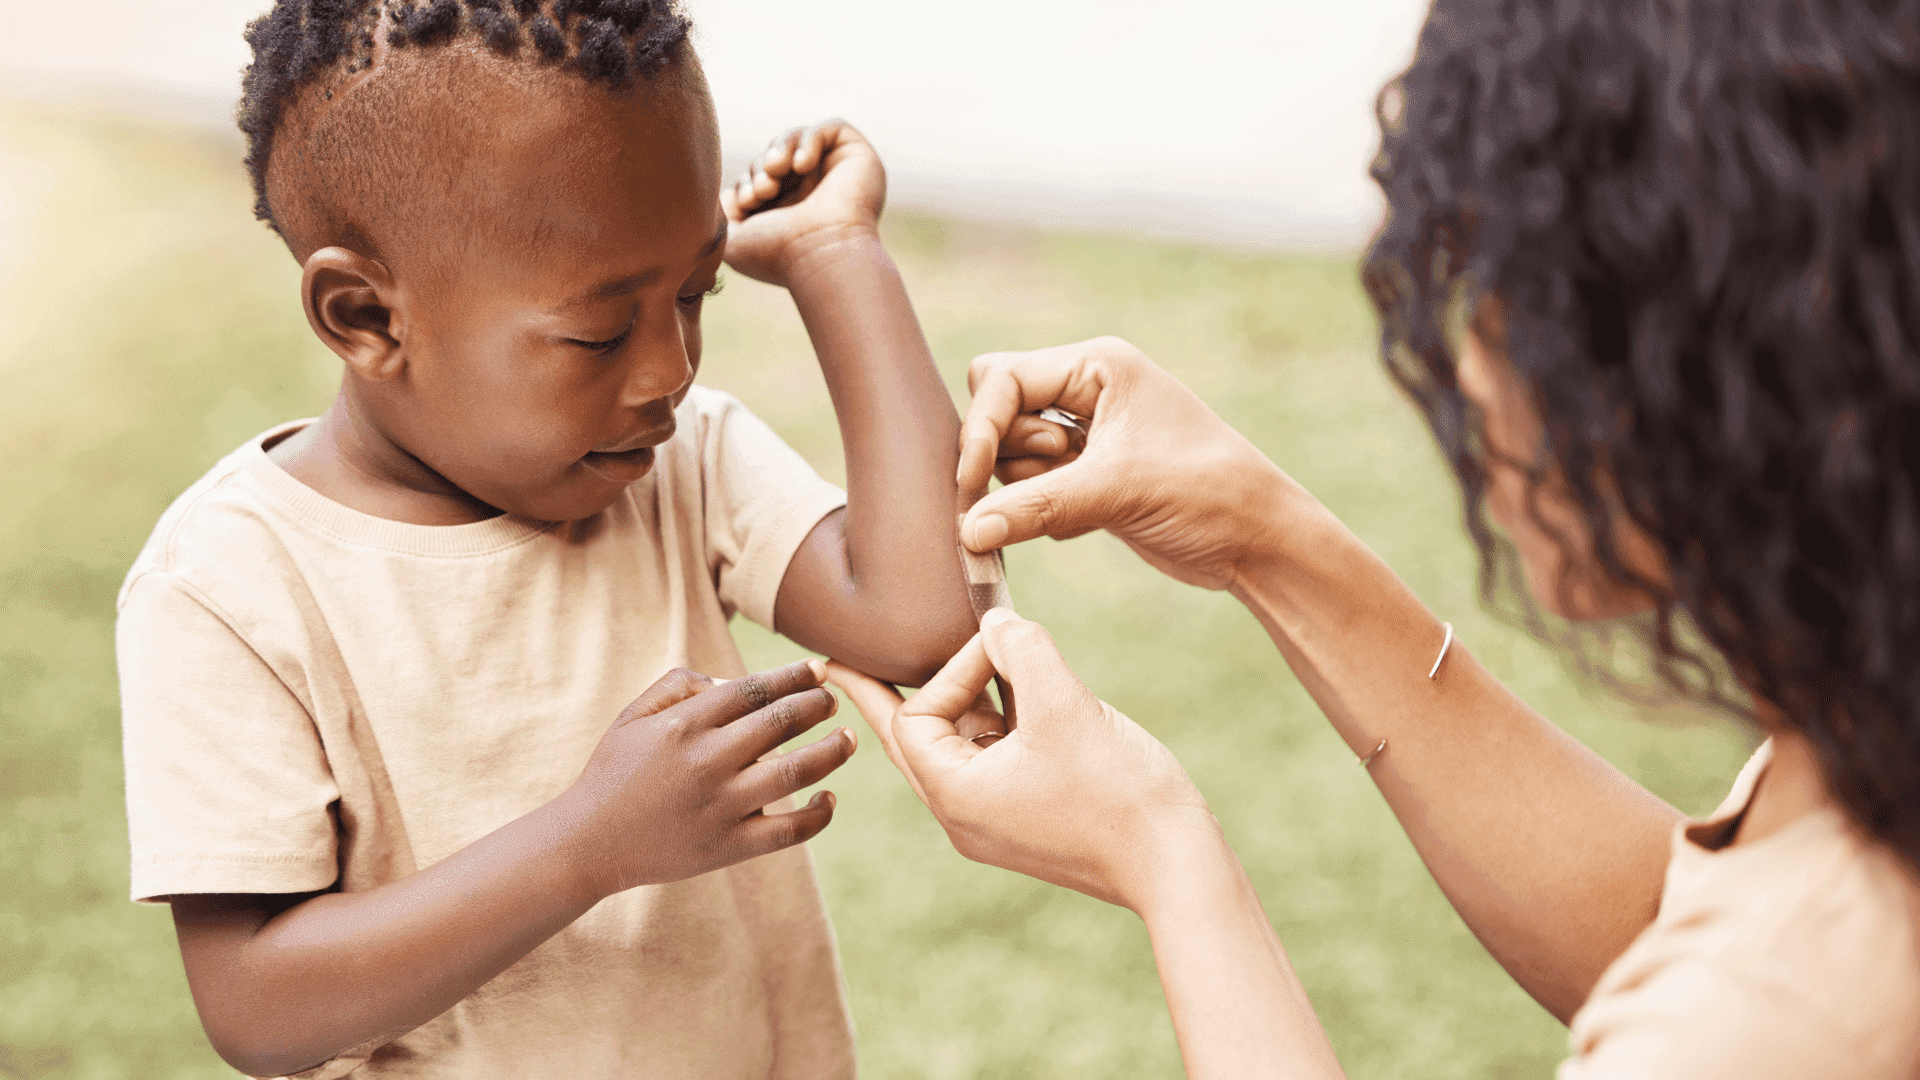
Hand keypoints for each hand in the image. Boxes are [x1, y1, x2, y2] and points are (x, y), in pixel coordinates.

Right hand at [560, 660, 856, 899]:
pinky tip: (829, 798)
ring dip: (832, 751)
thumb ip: (678, 685)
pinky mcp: (729, 847)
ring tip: (848, 739)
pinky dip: (818, 814)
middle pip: (782, 721)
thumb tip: (730, 678)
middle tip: (833, 700)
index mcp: (685, 724)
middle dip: (818, 704)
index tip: (819, 669)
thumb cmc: (614, 773)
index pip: (755, 688)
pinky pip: (789, 830)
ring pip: (796, 771)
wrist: (587, 844)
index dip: (795, 675)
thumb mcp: (632, 717)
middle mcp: (707, 760)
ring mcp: (721, 806)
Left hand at [722, 120, 885, 287]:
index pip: (762, 177)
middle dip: (761, 166)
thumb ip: (725, 214)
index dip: (748, 180)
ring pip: (800, 138)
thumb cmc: (777, 254)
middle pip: (777, 155)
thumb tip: (730, 194)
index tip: (747, 200)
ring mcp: (838, 175)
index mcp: (791, 213)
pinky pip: (832, 127)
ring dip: (780, 149)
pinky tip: (801, 165)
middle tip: (763, 189)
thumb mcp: (733, 240)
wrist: (818, 255)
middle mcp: (816, 193)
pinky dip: (809, 140)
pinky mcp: (859, 158)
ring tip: (775, 170)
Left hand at [826, 609, 1213, 910]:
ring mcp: (995, 822)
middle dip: (884, 695)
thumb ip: (1020, 648)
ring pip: (957, 747)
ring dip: (965, 700)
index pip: (913, 717)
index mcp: (955, 795)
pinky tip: (1021, 693)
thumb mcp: (1064, 702)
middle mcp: (963, 815)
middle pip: (911, 740)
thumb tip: (994, 621)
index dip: (948, 670)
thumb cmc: (1119, 791)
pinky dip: (998, 722)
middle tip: (835, 665)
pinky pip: (992, 762)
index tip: (995, 646)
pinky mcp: (1027, 819)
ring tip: (965, 660)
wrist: (1176, 864)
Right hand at [956, 337, 1299, 589]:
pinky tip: (1093, 522)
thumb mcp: (1115, 492)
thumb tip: (967, 530)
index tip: (971, 482)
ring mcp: (1086, 434)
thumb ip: (1034, 506)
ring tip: (1084, 503)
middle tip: (1052, 477)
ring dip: (1028, 487)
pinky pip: (1031, 488)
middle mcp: (1087, 390)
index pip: (1002, 379)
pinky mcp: (1088, 477)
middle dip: (1005, 452)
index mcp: (1097, 366)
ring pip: (1010, 454)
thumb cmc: (1205, 493)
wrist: (1257, 541)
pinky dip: (1043, 510)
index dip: (980, 430)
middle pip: (998, 408)